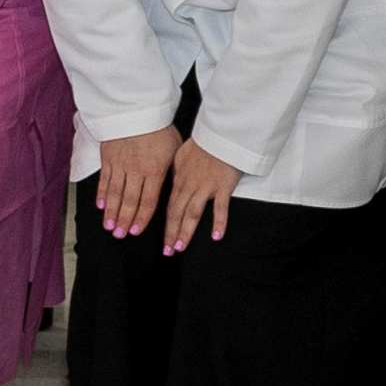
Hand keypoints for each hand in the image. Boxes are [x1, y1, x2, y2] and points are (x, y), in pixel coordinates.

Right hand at [94, 125, 182, 241]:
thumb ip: (171, 170)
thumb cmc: (159, 127)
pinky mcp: (108, 157)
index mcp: (155, 171)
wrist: (137, 108)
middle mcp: (136, 171)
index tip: (136, 231)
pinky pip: (104, 179)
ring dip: (111, 212)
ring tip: (108, 226)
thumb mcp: (174, 149)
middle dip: (123, 220)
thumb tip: (172, 187)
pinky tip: (100, 206)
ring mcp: (120, 165)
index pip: (148, 201)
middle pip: (129, 201)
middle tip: (119, 235)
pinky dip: (102, 194)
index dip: (141, 218)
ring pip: (115, 194)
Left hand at [159, 140, 242, 255]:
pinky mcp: (222, 186)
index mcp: (179, 180)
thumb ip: (176, 172)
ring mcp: (206, 187)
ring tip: (180, 247)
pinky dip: (218, 222)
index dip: (165, 224)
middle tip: (168, 251)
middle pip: (177, 214)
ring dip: (185, 232)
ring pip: (192, 213)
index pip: (169, 206)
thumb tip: (172, 182)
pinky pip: (220, 207)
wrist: (219, 134)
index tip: (162, 239)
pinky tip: (215, 236)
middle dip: (171, 234)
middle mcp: (189, 186)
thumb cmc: (202, 143)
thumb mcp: (180, 156)